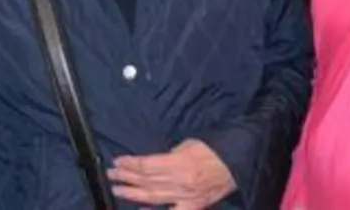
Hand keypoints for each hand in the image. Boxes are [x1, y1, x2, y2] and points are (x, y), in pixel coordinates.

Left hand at [109, 139, 235, 208]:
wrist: (238, 163)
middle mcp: (180, 183)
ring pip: (153, 197)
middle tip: (111, 174)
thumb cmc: (214, 150)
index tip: (118, 161)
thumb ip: (170, 156)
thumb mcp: (189, 145)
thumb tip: (155, 163)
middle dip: (126, 178)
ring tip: (118, 189)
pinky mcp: (193, 206)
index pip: (147, 166)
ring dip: (133, 194)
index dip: (130, 164)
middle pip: (146, 181)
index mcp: (179, 164)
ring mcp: (186, 197)